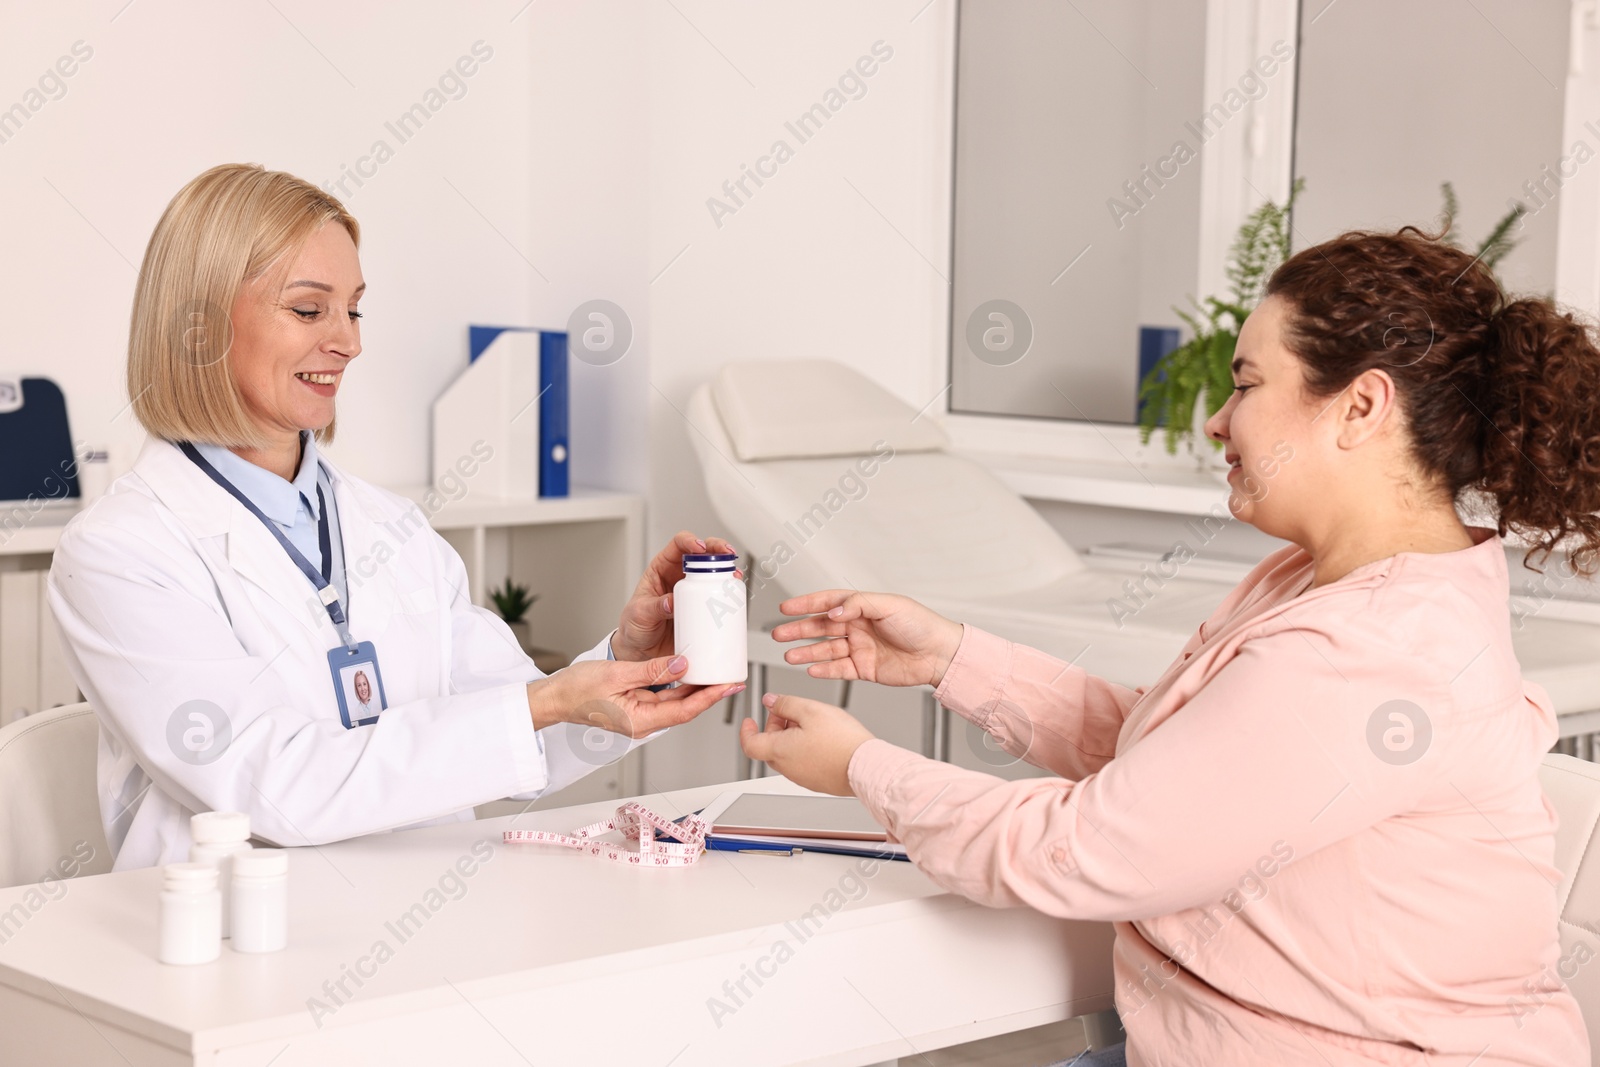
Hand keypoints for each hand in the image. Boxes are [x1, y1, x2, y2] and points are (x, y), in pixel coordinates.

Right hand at [527, 655, 744, 735]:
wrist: (553, 696)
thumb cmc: (575, 691)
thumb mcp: (616, 674)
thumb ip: (651, 670)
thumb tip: (681, 664)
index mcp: (639, 721)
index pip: (683, 711)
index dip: (708, 698)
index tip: (727, 686)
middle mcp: (644, 721)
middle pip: (685, 707)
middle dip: (710, 692)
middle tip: (732, 676)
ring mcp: (641, 713)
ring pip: (677, 701)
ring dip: (697, 687)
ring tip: (718, 671)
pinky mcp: (637, 703)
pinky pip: (664, 695)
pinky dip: (679, 683)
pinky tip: (690, 670)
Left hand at [612, 531, 740, 660]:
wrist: (642, 651)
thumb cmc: (634, 626)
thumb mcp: (638, 614)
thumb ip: (653, 607)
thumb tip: (670, 602)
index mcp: (662, 568)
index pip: (677, 545)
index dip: (690, 541)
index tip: (699, 548)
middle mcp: (680, 576)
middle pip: (702, 553)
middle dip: (717, 550)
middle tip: (727, 556)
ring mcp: (693, 593)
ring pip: (714, 573)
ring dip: (728, 570)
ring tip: (734, 576)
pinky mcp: (702, 609)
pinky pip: (718, 597)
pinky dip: (728, 594)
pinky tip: (733, 597)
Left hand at [739, 694, 874, 795]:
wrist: (866, 767)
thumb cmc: (841, 742)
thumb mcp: (810, 709)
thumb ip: (785, 703)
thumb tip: (770, 701)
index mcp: (779, 750)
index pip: (749, 744)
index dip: (746, 730)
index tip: (749, 721)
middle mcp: (788, 768)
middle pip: (770, 746)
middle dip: (777, 726)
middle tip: (792, 712)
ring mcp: (802, 777)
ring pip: (788, 753)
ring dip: (792, 736)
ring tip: (813, 722)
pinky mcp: (817, 781)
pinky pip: (804, 762)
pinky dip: (806, 747)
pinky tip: (825, 737)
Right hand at [772, 590, 962, 688]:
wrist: (939, 654)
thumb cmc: (920, 624)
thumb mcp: (889, 606)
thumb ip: (857, 605)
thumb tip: (832, 611)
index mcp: (862, 607)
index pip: (827, 603)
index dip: (806, 605)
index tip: (785, 608)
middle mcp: (858, 627)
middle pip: (821, 628)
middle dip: (799, 630)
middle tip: (779, 634)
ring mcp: (860, 648)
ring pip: (826, 650)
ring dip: (807, 652)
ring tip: (789, 655)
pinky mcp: (865, 669)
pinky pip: (839, 669)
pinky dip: (824, 669)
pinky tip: (810, 670)